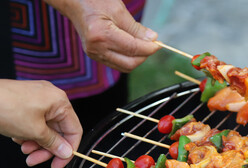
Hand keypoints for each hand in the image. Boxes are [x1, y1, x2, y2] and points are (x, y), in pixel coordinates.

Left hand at [0, 80, 82, 167]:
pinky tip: (17, 138)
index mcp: (60, 102)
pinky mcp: (27, 101)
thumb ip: (53, 143)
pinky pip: (36, 121)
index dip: (68, 150)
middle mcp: (53, 98)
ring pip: (46, 127)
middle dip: (47, 148)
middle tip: (34, 161)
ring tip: (23, 149)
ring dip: (36, 142)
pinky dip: (29, 133)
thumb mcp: (34, 131)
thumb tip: (67, 152)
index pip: (74, 130)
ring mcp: (39, 98)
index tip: (57, 165)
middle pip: (59, 130)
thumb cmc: (7, 109)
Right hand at [45, 0, 160, 72]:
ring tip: (143, 45)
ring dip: (137, 58)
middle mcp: (96, 48)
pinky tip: (132, 47)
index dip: (149, 48)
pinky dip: (128, 58)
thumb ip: (136, 28)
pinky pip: (117, 63)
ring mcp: (94, 54)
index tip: (159, 44)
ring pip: (124, 66)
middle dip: (144, 56)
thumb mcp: (118, 10)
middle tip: (152, 45)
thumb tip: (152, 39)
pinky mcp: (95, 56)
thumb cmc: (95, 1)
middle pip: (129, 64)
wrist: (74, 3)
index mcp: (101, 35)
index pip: (133, 49)